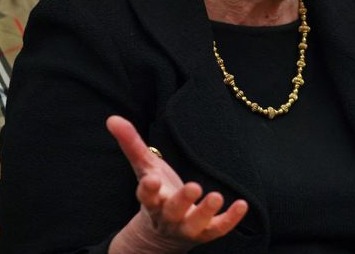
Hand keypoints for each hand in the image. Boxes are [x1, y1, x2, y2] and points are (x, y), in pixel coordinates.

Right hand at [106, 115, 247, 253]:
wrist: (162, 235)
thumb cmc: (156, 194)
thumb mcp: (145, 169)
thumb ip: (132, 144)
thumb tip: (112, 119)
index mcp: (152, 200)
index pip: (146, 196)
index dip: (148, 189)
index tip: (152, 179)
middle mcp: (167, 216)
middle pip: (172, 211)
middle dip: (182, 200)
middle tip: (194, 187)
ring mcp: (187, 226)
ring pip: (194, 223)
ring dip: (205, 211)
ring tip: (216, 196)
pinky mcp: (206, 232)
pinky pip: (218, 229)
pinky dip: (230, 219)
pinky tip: (242, 205)